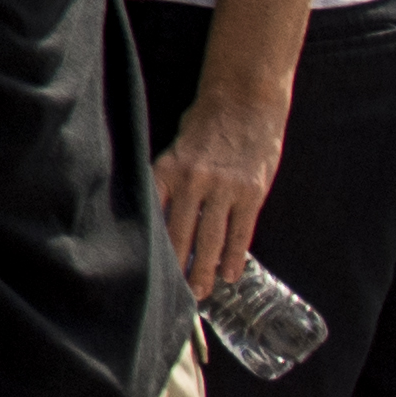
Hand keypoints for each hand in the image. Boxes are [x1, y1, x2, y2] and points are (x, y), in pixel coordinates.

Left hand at [154, 91, 287, 301]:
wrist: (244, 101)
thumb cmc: (205, 124)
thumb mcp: (175, 147)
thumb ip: (167, 179)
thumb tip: (156, 214)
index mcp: (166, 169)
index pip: (153, 216)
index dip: (150, 246)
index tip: (144, 270)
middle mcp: (192, 181)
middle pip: (180, 234)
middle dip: (177, 267)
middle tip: (174, 294)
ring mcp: (224, 188)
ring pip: (210, 239)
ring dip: (205, 269)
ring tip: (201, 292)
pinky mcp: (251, 193)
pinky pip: (241, 232)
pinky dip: (234, 256)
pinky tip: (229, 274)